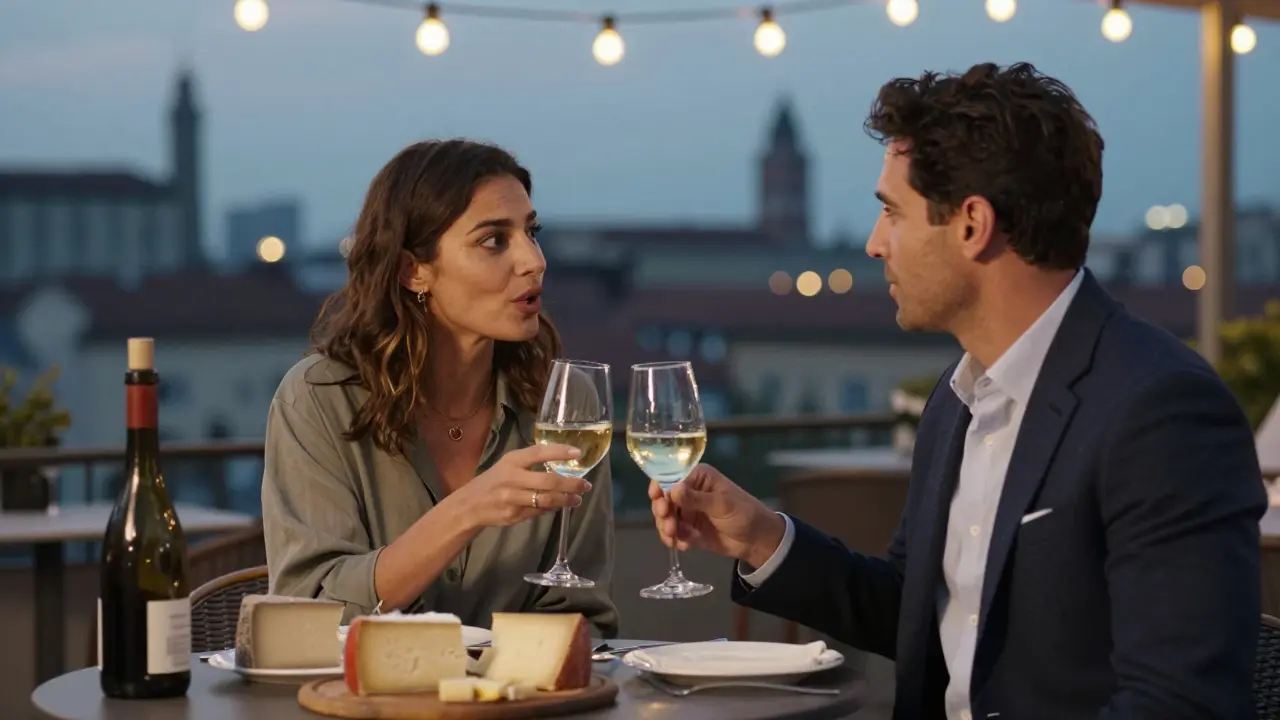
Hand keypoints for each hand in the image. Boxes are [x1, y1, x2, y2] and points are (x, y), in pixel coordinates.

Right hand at [453, 444, 590, 528]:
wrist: (469, 505)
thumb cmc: (493, 480)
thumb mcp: (508, 465)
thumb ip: (530, 463)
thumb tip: (562, 465)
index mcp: (512, 461)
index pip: (539, 453)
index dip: (559, 452)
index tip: (578, 453)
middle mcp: (512, 478)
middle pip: (548, 481)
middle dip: (571, 484)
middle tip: (586, 485)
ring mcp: (513, 499)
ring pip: (546, 499)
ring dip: (566, 500)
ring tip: (577, 499)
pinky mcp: (514, 515)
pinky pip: (538, 511)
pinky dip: (552, 508)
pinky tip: (560, 506)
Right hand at [648, 464, 785, 567]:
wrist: (756, 540)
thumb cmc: (743, 513)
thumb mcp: (721, 504)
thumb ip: (696, 498)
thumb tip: (673, 489)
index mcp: (697, 477)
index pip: (671, 477)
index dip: (661, 487)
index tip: (658, 499)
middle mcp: (689, 492)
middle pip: (663, 498)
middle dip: (662, 511)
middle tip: (668, 522)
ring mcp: (687, 511)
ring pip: (664, 517)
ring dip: (666, 527)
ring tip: (675, 537)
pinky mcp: (688, 529)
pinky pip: (672, 533)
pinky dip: (674, 539)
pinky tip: (684, 546)